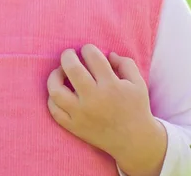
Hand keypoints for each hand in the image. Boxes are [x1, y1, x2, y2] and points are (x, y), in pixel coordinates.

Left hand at [46, 44, 155, 159]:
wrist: (134, 141)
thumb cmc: (136, 107)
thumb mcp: (138, 82)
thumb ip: (125, 63)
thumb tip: (108, 53)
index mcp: (111, 85)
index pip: (92, 57)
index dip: (88, 48)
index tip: (88, 51)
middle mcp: (94, 99)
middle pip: (72, 68)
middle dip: (68, 55)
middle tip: (70, 54)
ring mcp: (81, 114)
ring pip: (56, 90)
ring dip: (55, 75)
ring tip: (61, 71)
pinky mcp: (74, 127)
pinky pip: (55, 110)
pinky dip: (53, 98)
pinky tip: (60, 91)